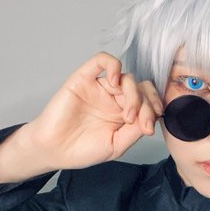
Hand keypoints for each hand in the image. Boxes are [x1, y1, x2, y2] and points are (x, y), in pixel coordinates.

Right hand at [26, 51, 162, 170]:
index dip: (154, 111)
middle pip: (141, 88)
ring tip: (126, 116)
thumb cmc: (83, 149)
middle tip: (141, 124)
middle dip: (147, 105)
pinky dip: (113, 65)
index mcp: (125, 113)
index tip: (149, 129)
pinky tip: (115, 81)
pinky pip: (102, 60)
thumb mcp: (117, 145)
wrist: (55, 150)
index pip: (148, 102)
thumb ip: (134, 131)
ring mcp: (100, 87)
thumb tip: (151, 118)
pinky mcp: (84, 78)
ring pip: (127, 78)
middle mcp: (115, 98)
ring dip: (133, 95)